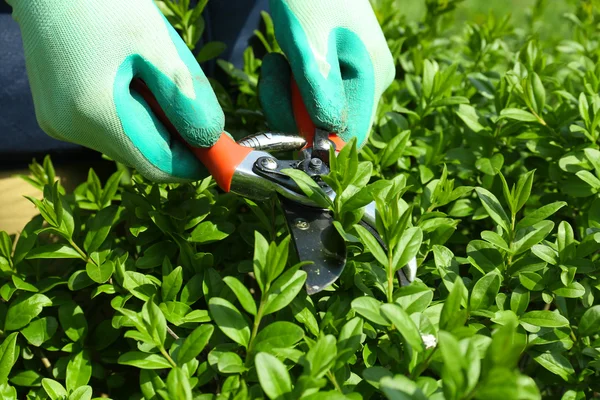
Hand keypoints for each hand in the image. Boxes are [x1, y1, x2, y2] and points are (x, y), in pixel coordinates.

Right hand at [7, 0, 223, 181]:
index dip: (193, 163)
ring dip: (154, 124)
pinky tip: (132, 81)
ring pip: (127, 143)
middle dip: (175, 139)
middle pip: (142, 155)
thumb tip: (210, 140)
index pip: (158, 165)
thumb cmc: (104, 3)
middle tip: (194, 106)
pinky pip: (108, 130)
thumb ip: (185, 97)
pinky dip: (132, 116)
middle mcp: (70, 127)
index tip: (218, 148)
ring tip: (154, 79)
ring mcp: (59, 123)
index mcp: (94, 112)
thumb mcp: (157, 46)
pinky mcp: (56, 116)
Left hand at [258, 0, 394, 147]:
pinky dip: (286, 86)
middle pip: (328, 126)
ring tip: (278, 62)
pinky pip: (304, 97)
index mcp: (372, 76)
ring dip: (284, 98)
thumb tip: (327, 136)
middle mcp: (366, 82)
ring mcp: (347, 77)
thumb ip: (318, 89)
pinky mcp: (328, 72)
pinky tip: (282, 60)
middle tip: (277, 76)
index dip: (318, 145)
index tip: (285, 132)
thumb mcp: (308, 41)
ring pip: (311, 114)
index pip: (352, 135)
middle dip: (293, 113)